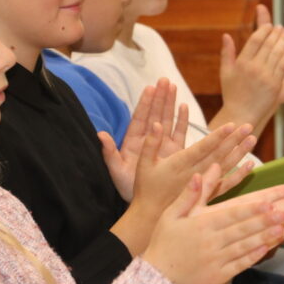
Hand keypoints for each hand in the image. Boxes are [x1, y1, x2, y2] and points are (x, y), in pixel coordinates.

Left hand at [102, 79, 180, 201]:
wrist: (144, 203)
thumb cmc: (126, 187)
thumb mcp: (116, 170)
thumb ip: (109, 153)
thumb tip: (100, 134)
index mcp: (134, 141)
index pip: (140, 117)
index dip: (145, 103)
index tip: (150, 88)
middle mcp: (149, 139)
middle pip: (155, 113)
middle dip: (160, 97)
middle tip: (164, 80)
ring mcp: (162, 144)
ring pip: (167, 119)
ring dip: (170, 103)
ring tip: (173, 86)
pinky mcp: (174, 151)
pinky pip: (179, 132)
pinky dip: (182, 120)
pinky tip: (184, 107)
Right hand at [131, 121, 256, 219]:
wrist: (150, 218)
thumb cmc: (146, 190)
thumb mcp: (143, 165)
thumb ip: (150, 144)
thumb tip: (155, 124)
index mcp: (179, 165)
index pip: (202, 148)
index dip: (217, 136)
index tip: (231, 125)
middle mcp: (194, 175)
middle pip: (218, 155)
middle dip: (234, 140)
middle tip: (249, 126)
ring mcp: (203, 187)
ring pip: (225, 168)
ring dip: (240, 153)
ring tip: (253, 139)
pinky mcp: (207, 196)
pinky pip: (226, 185)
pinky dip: (239, 175)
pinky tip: (250, 165)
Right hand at [142, 167, 283, 283]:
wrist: (156, 280)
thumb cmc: (164, 243)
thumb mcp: (171, 214)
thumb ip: (189, 194)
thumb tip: (201, 171)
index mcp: (202, 225)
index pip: (233, 213)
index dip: (253, 207)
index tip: (271, 201)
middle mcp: (212, 242)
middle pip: (245, 228)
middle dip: (267, 218)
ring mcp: (216, 260)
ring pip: (247, 245)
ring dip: (268, 235)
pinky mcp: (219, 277)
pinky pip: (241, 265)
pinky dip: (256, 255)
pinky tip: (270, 247)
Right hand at [217, 6, 283, 130]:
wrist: (242, 114)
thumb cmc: (232, 94)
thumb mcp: (225, 72)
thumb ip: (227, 52)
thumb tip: (226, 35)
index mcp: (241, 63)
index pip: (255, 40)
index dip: (264, 30)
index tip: (269, 25)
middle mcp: (254, 68)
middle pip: (268, 45)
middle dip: (276, 33)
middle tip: (282, 26)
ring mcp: (265, 76)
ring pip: (277, 53)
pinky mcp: (275, 84)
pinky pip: (283, 65)